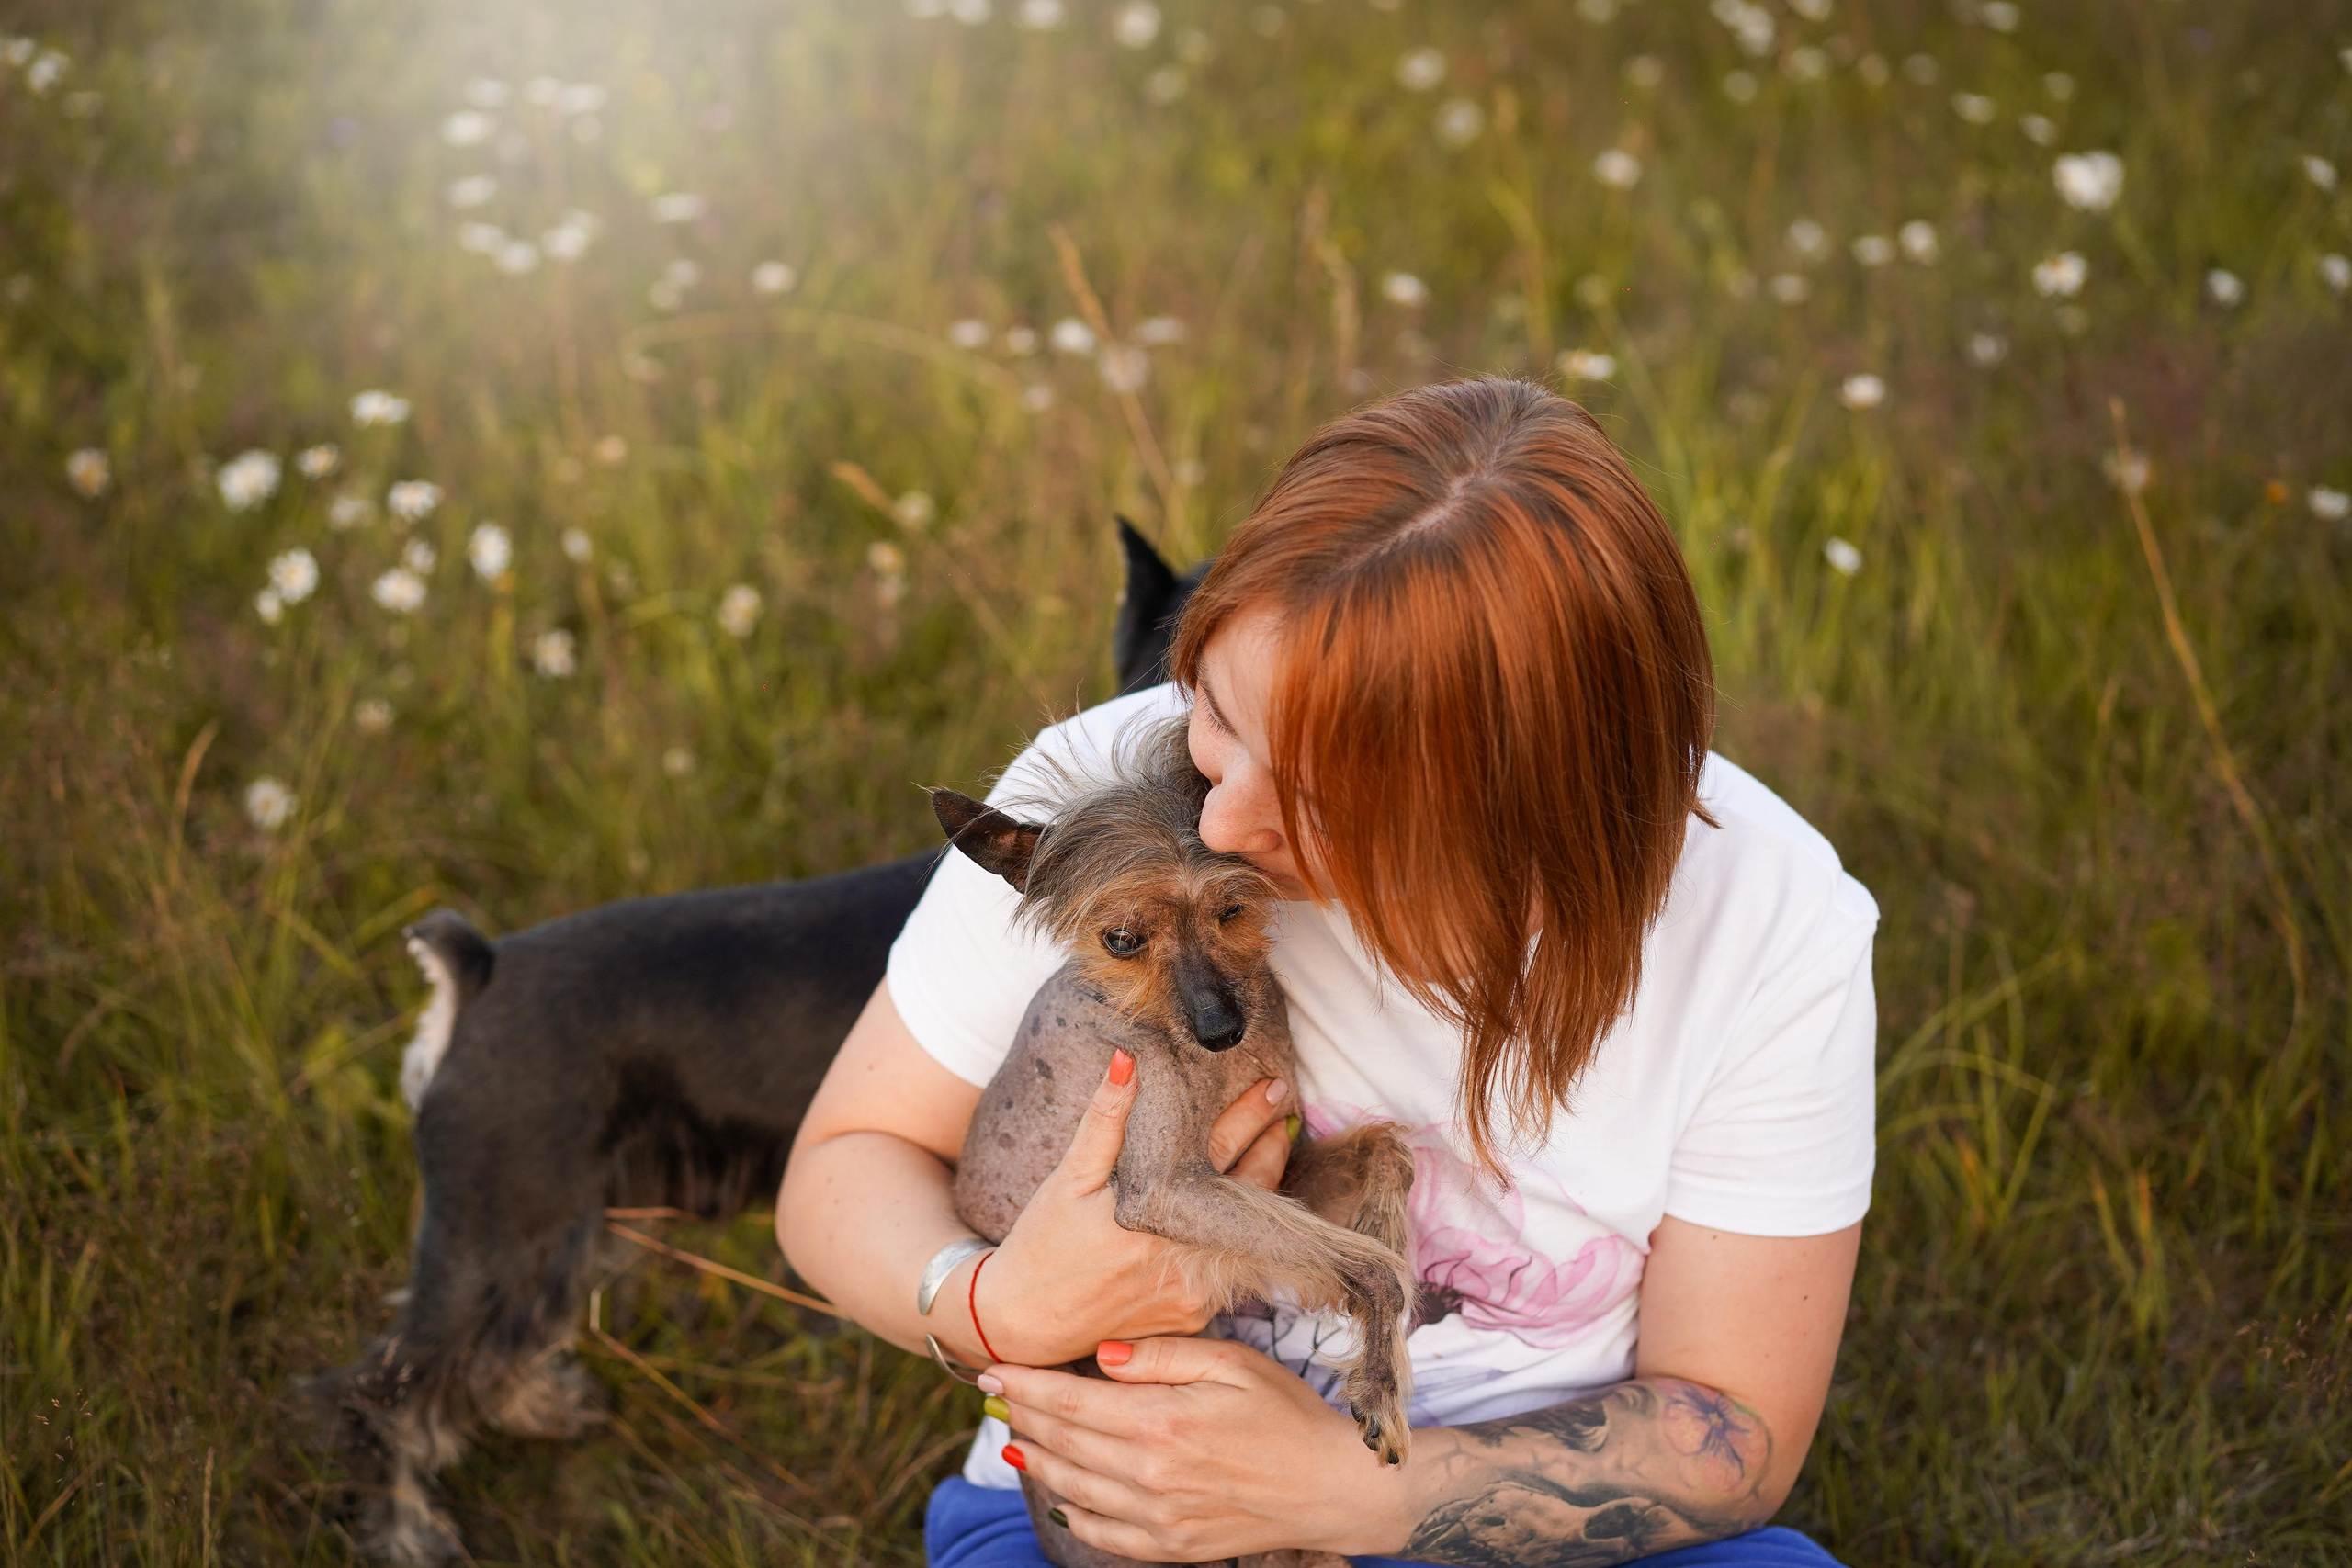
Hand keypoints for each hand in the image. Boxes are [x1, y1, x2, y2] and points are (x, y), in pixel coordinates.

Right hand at [954, 1053, 1294, 1366]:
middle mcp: (1185, 1256)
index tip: (1276, 1087)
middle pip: (1250, 1191)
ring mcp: (1196, 1292)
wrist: (1024, 1322)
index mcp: (1157, 1213)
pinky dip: (1235, 1234)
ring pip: (1246, 1230)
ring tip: (1269, 1149)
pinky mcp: (1195, 1315)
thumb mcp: (1069, 1178)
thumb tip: (1128, 1060)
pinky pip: (1230, 1266)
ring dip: (1260, 1189)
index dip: (1252, 1115)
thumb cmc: (1043, 1243)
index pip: (1221, 1149)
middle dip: (1270, 1147)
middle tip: (1284, 1111)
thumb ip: (1104, 1120)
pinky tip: (1234, 1209)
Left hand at [987, 1336, 1415, 1560]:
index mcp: (1162, 1422)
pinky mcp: (1172, 1547)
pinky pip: (1103, 1533)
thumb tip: (1101, 1357)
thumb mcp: (1234, 1363)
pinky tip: (1060, 1493)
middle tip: (994, 1396)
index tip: (994, 1369)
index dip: (1025, 1385)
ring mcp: (1158, 1518)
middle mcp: (1150, 1474)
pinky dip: (1072, 1512)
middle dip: (1022, 1415)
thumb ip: (1162, 1357)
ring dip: (1037, 1460)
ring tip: (1016, 1438)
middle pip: (1063, 1442)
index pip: (1069, 1401)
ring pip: (1073, 1488)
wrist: (1334, 1487)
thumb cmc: (1289, 1414)